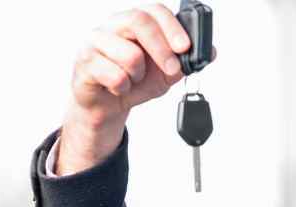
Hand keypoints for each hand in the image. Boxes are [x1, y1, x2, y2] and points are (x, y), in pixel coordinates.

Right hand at [58, 3, 217, 173]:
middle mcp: (114, 26)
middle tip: (171, 69)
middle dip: (161, 48)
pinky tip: (118, 88)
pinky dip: (123, 88)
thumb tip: (211, 52)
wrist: (106, 106)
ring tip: (132, 80)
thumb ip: (185, 62)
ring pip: (128, 53)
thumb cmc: (133, 83)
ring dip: (138, 75)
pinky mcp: (85, 61)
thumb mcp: (165, 74)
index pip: (154, 11)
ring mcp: (96, 41)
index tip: (186, 47)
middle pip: (139, 21)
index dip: (172, 27)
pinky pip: (114, 75)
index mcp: (135, 23)